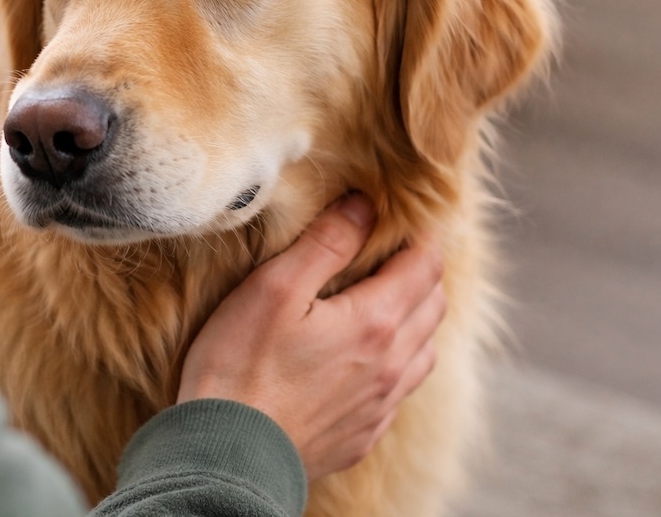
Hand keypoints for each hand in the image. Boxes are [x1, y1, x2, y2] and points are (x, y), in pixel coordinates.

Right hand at [177, 194, 446, 480]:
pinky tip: (363, 362)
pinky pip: (398, 393)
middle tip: (392, 253)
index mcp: (376, 322)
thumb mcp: (274, 287)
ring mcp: (380, 406)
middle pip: (433, 306)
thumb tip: (364, 205)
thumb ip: (326, 243)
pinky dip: (394, 365)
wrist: (226, 455)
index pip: (424, 266)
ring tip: (384, 304)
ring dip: (415, 320)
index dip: (420, 236)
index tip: (403, 219)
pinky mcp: (362, 436)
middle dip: (420, 273)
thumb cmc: (240, 365)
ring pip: (424, 353)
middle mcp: (391, 365)